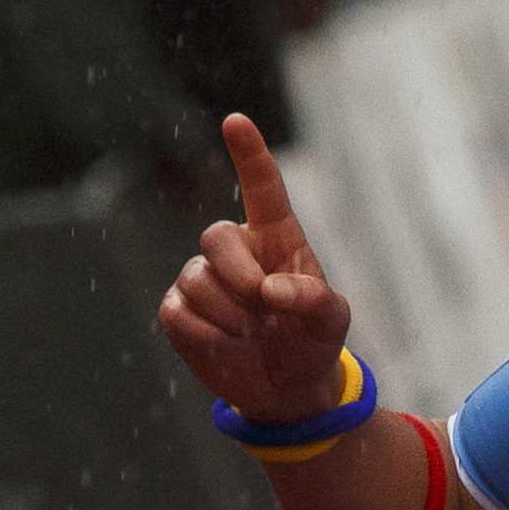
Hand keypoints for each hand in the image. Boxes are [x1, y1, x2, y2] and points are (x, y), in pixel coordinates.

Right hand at [158, 112, 354, 423]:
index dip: (249, 154)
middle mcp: (236, 250)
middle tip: (265, 312)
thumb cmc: (312, 342)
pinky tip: (226, 345)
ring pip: (197, 281)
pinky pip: (177, 312)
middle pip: (217, 237)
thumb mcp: (331, 322)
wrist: (285, 388)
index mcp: (277, 239)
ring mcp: (202, 276)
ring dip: (230, 318)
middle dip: (241, 279)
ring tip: (252, 335)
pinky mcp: (178, 309)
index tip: (236, 121)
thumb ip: (315, 300)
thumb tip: (271, 290)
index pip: (263, 189)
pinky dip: (206, 336)